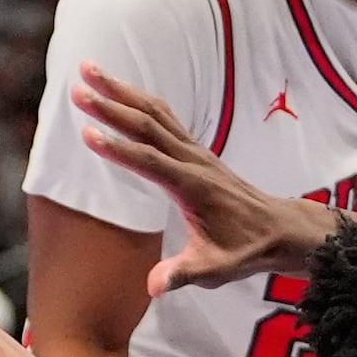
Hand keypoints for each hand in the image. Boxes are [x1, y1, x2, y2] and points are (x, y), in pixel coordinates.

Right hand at [74, 63, 342, 295]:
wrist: (279, 230)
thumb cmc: (245, 251)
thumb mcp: (216, 270)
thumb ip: (184, 274)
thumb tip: (154, 286)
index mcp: (193, 187)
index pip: (150, 161)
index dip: (119, 148)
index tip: (87, 132)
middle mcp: (194, 161)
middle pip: (148, 125)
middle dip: (111, 106)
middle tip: (77, 89)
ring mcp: (195, 152)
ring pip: (155, 113)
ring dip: (121, 91)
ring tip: (89, 69)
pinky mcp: (195, 150)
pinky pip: (164, 117)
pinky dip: (139, 99)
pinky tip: (119, 89)